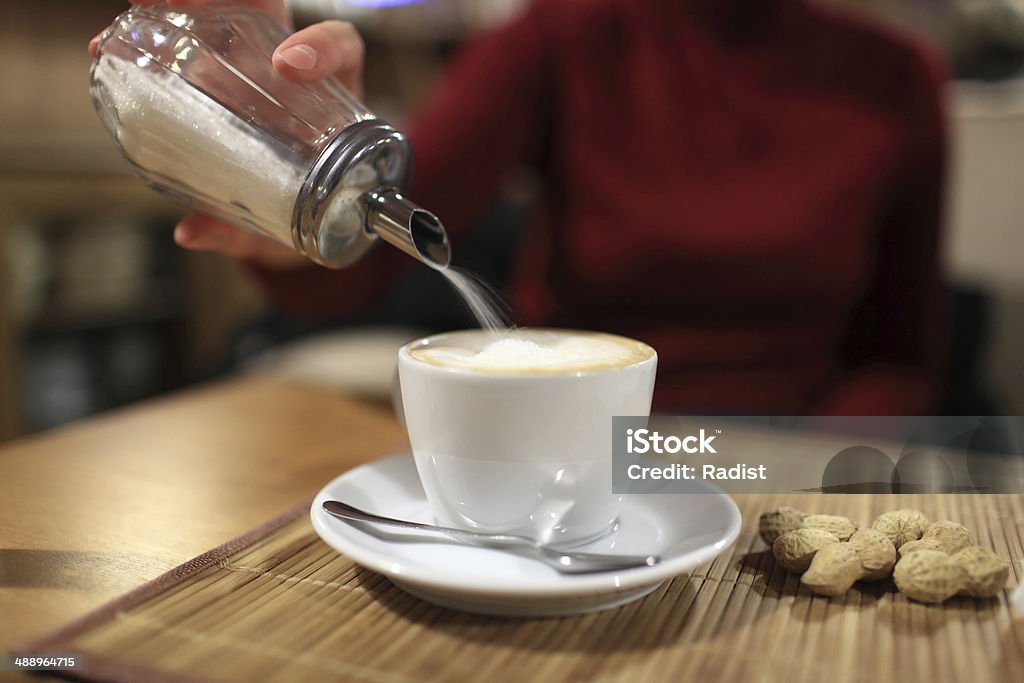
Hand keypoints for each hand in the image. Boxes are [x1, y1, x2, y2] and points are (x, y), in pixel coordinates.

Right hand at [88, 2, 365, 269]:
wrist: (293, 220)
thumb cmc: (297, 216)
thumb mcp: (276, 227)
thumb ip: (241, 230)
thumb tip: (191, 232)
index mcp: (331, 101)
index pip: (340, 50)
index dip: (321, 48)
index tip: (289, 65)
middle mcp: (291, 71)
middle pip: (270, 13)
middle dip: (228, 1)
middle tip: (182, 4)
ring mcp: (250, 64)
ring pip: (225, 13)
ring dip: (180, 4)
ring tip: (138, 4)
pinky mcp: (214, 68)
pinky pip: (188, 35)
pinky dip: (151, 29)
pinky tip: (112, 41)